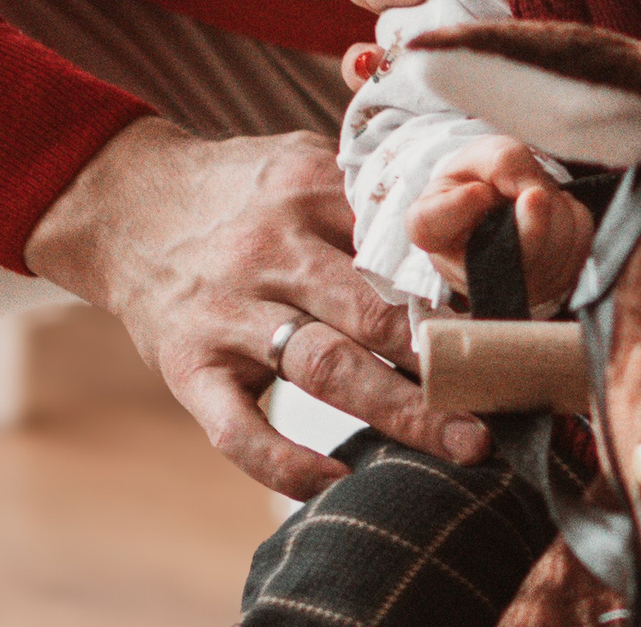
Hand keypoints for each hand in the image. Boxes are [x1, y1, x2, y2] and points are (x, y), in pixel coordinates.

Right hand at [25, 116, 488, 497]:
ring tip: (458, 444)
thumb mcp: (301, 161)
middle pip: (370, 311)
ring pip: (320, 366)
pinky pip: (236, 427)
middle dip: (443, 360)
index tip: (514, 320)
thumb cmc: (239, 190)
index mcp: (308, 191)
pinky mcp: (187, 366)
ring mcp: (227, 312)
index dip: (459, 286)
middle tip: (502, 396)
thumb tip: (462, 225)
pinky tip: (335, 479)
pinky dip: (283, 461)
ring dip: (396, 410)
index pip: (399, 243)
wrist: (126, 204)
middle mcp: (270, 250)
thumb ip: (370, 191)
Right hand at [408, 136, 595, 314]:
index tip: (480, 192)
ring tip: (536, 196)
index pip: (430, 224)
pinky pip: (576, 244)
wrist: (506, 203)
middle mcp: (465, 266)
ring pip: (552, 246)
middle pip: (507, 256)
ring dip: (555, 209)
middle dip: (531, 222)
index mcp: (433, 226)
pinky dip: (572, 219)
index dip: (456, 209)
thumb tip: (529, 192)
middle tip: (535, 193)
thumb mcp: (483, 155)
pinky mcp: (551, 282)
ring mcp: (510, 282)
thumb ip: (502, 162)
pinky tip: (554, 214)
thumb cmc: (485, 178)